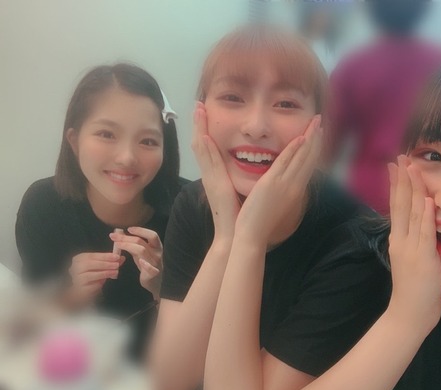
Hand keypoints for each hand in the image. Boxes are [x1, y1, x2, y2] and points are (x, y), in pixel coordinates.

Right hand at [68, 252, 124, 302]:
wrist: (84, 290)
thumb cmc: (93, 276)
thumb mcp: (102, 267)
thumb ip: (111, 262)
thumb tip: (122, 258)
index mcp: (79, 259)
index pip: (91, 256)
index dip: (105, 256)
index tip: (116, 257)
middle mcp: (74, 268)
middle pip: (89, 264)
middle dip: (105, 264)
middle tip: (116, 265)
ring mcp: (75, 279)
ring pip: (89, 275)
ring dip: (104, 273)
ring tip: (115, 272)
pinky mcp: (78, 289)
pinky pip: (89, 285)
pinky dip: (98, 283)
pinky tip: (106, 280)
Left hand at [110, 227, 162, 298]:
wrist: (154, 281)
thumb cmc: (146, 264)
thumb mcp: (140, 253)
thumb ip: (133, 244)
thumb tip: (120, 234)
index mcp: (156, 246)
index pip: (152, 235)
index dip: (141, 230)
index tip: (128, 229)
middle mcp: (157, 253)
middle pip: (142, 242)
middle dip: (126, 238)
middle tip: (114, 236)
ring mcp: (156, 263)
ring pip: (142, 251)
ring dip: (128, 246)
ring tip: (117, 245)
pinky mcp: (153, 273)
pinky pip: (151, 268)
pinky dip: (146, 264)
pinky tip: (140, 261)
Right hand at [192, 101, 240, 242]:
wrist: (233, 234)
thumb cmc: (238, 215)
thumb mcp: (235, 191)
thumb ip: (235, 178)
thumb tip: (241, 168)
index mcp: (216, 176)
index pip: (208, 148)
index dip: (204, 130)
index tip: (204, 112)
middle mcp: (210, 175)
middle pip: (200, 144)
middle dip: (198, 124)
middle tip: (198, 104)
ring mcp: (211, 179)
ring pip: (202, 150)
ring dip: (199, 129)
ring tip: (198, 110)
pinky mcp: (215, 186)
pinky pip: (209, 164)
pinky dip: (205, 149)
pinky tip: (204, 136)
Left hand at [235, 115, 321, 246]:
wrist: (253, 236)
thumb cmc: (261, 223)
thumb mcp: (275, 204)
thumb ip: (280, 192)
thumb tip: (282, 185)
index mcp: (294, 191)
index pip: (307, 165)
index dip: (313, 148)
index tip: (317, 134)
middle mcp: (294, 186)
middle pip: (309, 158)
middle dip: (316, 138)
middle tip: (320, 121)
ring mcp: (285, 185)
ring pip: (301, 158)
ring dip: (310, 139)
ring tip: (316, 123)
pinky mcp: (272, 184)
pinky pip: (285, 163)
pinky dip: (294, 150)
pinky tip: (301, 138)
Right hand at [387, 155, 440, 334]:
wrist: (408, 314)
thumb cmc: (413, 290)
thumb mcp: (410, 260)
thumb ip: (413, 242)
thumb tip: (420, 225)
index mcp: (398, 240)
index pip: (396, 207)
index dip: (397, 185)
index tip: (397, 166)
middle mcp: (401, 240)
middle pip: (401, 204)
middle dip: (402, 179)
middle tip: (400, 157)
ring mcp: (411, 249)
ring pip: (412, 213)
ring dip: (413, 189)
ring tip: (412, 167)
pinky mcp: (424, 258)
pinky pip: (426, 232)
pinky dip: (427, 214)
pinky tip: (428, 198)